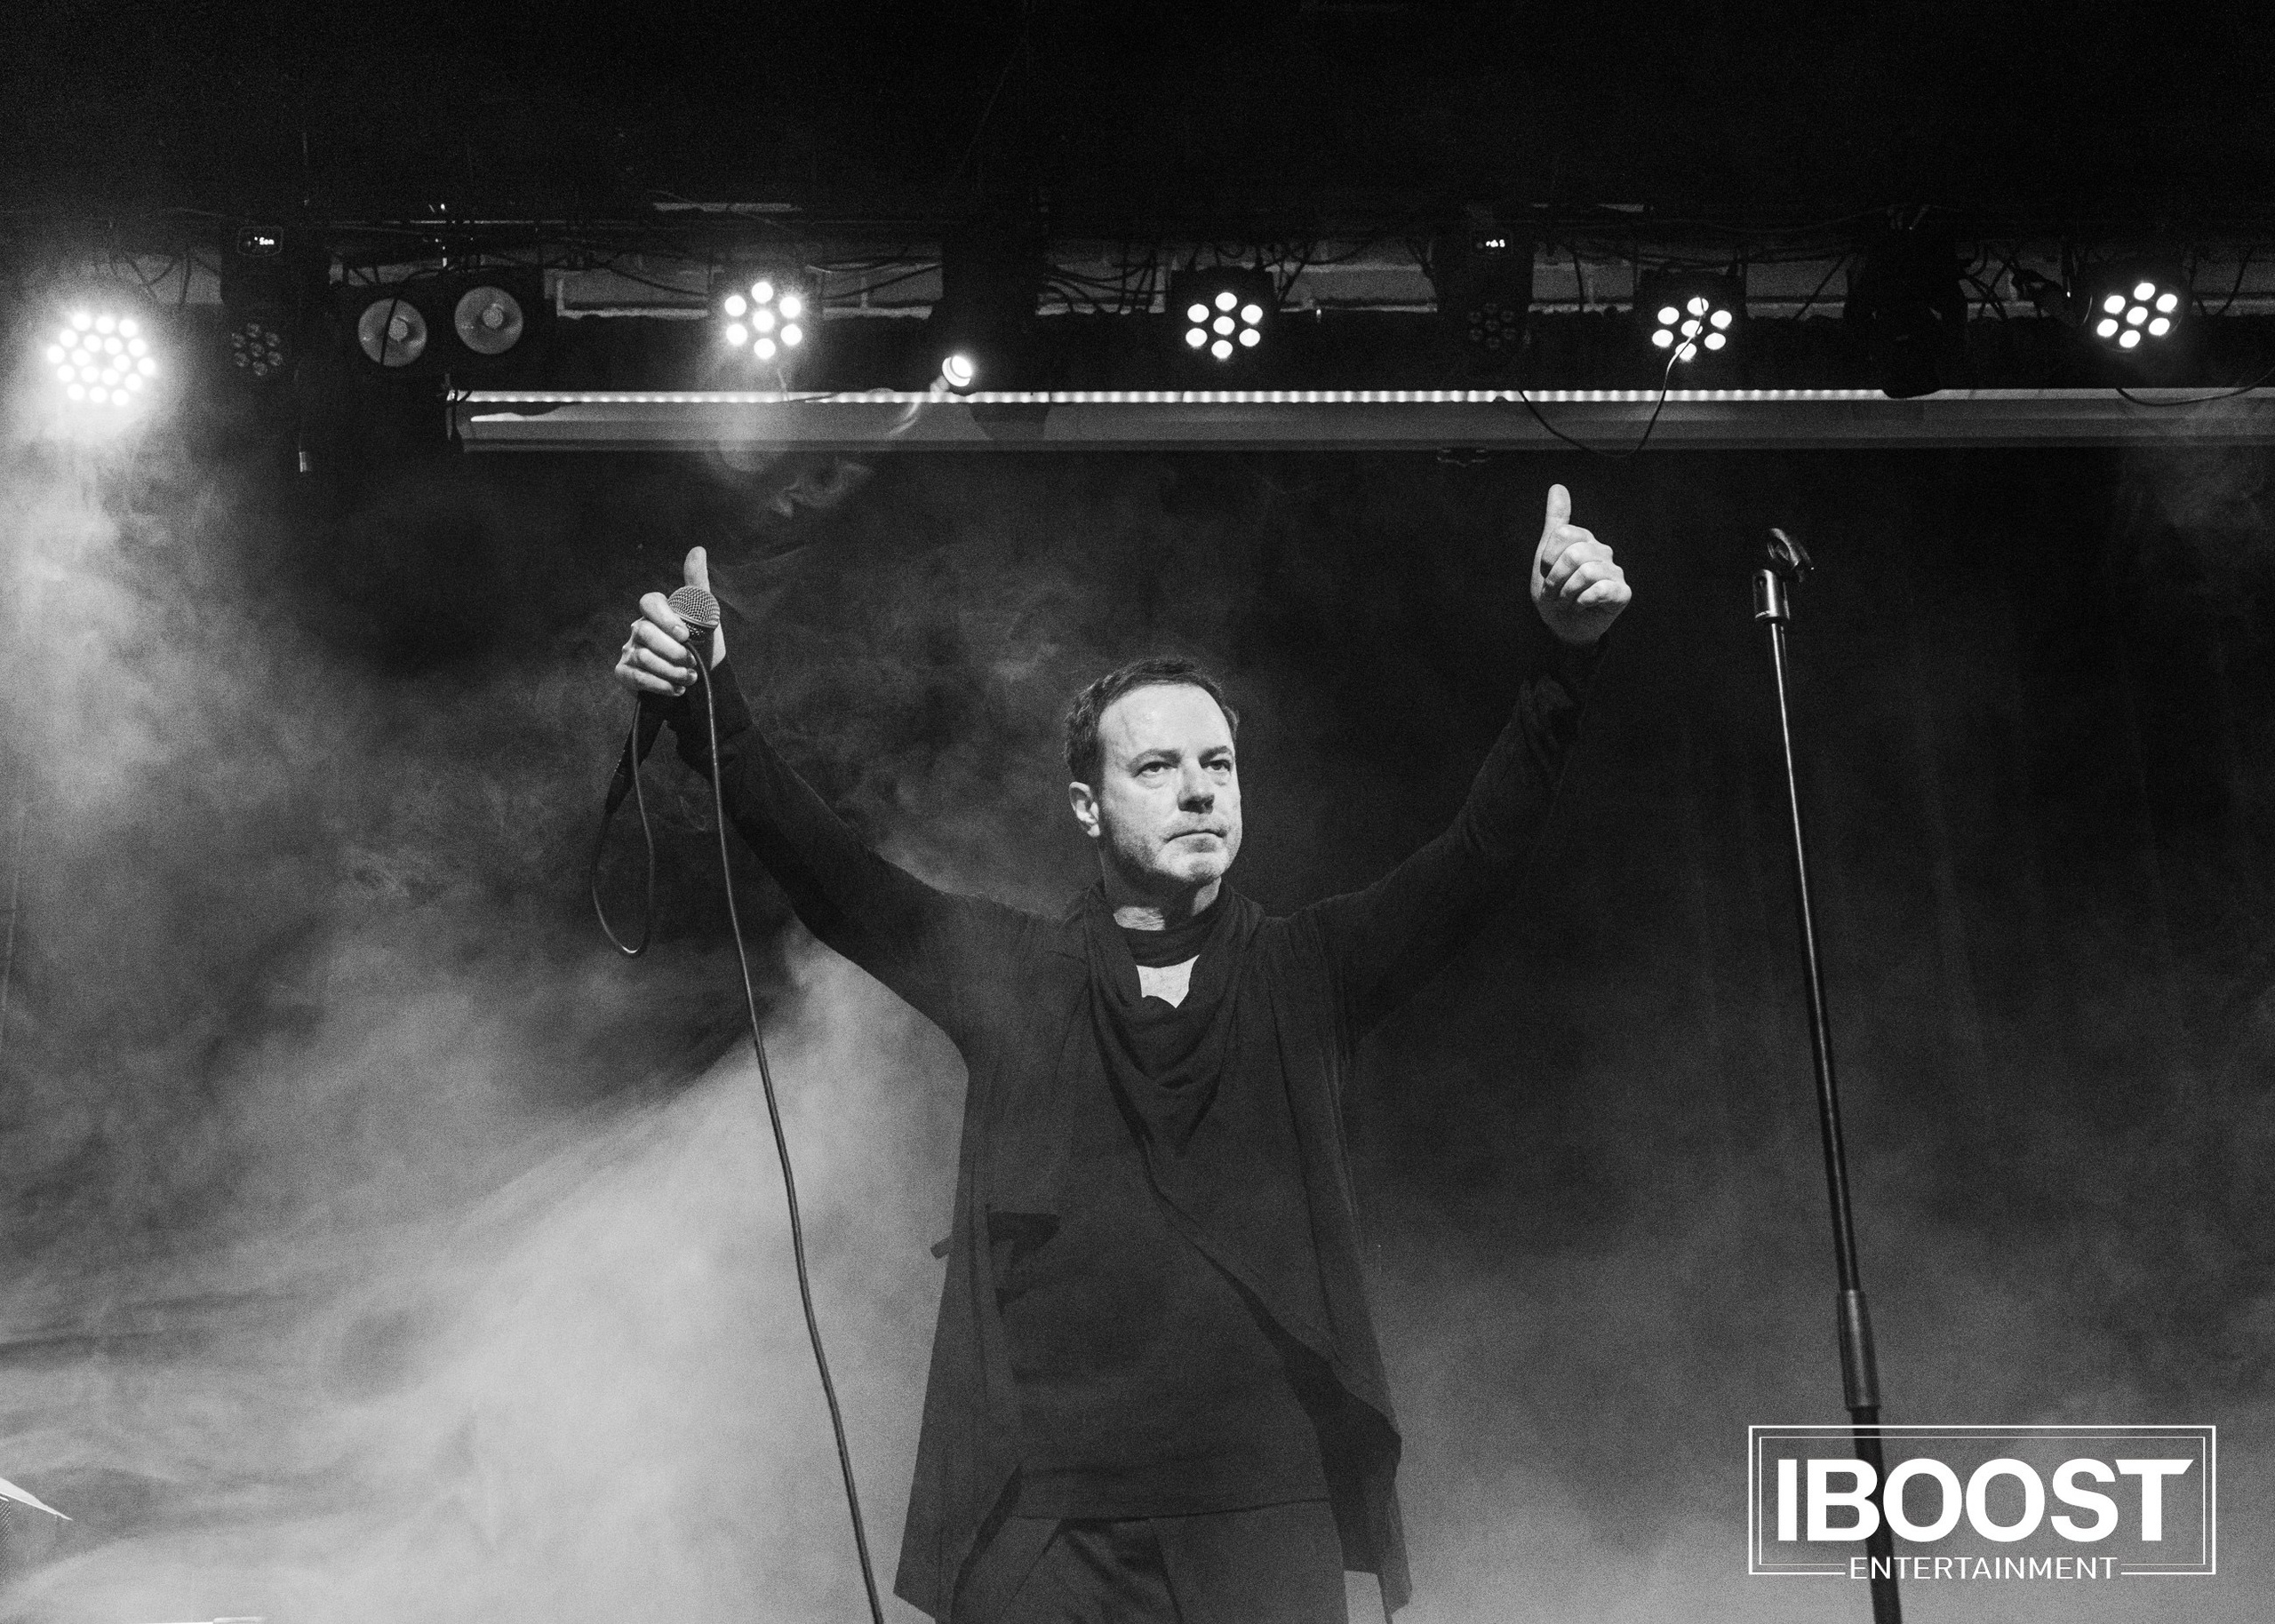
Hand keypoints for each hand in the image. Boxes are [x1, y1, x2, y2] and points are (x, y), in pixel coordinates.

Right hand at [612, 546, 726, 697]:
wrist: (704, 680)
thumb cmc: (702, 643)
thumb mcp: (705, 615)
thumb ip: (697, 584)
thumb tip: (698, 549)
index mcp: (655, 612)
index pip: (649, 602)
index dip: (666, 618)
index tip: (686, 635)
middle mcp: (638, 629)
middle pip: (645, 633)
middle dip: (673, 651)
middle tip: (693, 662)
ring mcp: (629, 651)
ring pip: (642, 657)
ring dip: (671, 671)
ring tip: (691, 677)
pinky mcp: (625, 673)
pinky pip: (635, 677)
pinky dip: (660, 685)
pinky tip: (678, 689)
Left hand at [1530, 484, 1630, 645]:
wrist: (1562, 627)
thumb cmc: (1554, 592)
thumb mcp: (1546, 557)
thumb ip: (1555, 522)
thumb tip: (1558, 486)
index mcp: (1584, 539)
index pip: (1564, 533)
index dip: (1549, 558)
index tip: (1547, 572)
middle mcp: (1602, 551)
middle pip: (1574, 554)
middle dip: (1556, 580)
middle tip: (1556, 593)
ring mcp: (1614, 571)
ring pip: (1586, 573)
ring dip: (1567, 594)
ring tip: (1568, 602)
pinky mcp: (1622, 592)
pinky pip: (1601, 590)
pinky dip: (1583, 602)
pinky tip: (1583, 606)